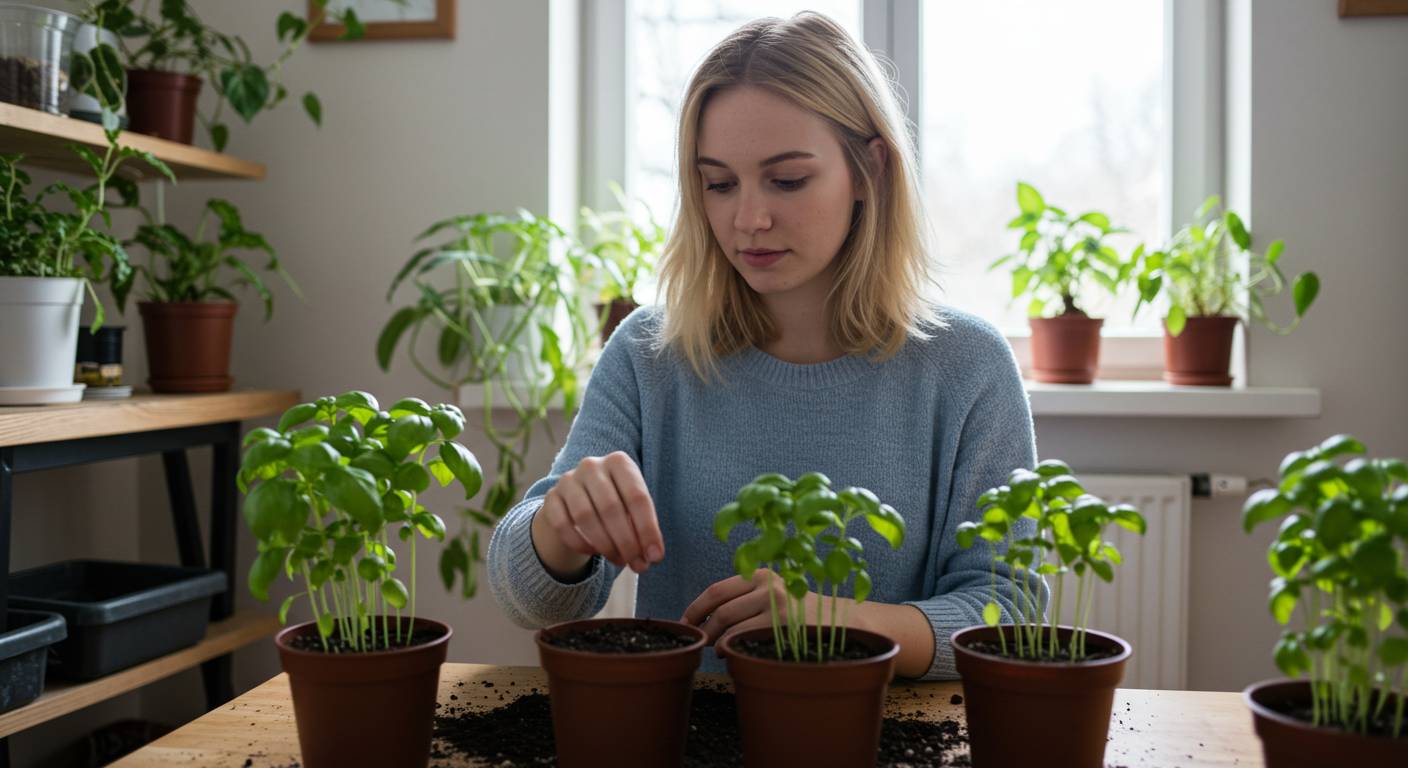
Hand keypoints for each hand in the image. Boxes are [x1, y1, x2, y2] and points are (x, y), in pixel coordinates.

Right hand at [531, 451, 663, 574]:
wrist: (579, 498)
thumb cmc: (617, 502)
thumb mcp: (633, 506)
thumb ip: (644, 528)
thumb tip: (652, 556)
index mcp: (619, 462)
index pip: (637, 497)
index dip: (648, 529)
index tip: (655, 556)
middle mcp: (592, 466)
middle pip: (611, 507)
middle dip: (627, 541)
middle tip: (637, 564)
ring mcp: (568, 480)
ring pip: (585, 517)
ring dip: (605, 545)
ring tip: (618, 560)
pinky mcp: (551, 497)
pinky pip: (563, 525)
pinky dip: (580, 543)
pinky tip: (593, 552)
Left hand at [680, 569, 825, 648]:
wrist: (842, 622)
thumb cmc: (800, 613)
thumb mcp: (773, 595)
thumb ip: (744, 599)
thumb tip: (704, 620)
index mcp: (760, 575)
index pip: (717, 590)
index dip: (695, 608)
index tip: (685, 622)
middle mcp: (767, 585)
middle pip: (720, 607)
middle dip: (702, 627)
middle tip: (697, 641)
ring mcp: (775, 604)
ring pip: (729, 623)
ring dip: (715, 640)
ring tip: (716, 649)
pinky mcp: (781, 624)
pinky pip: (744, 637)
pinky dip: (730, 647)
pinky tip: (730, 653)